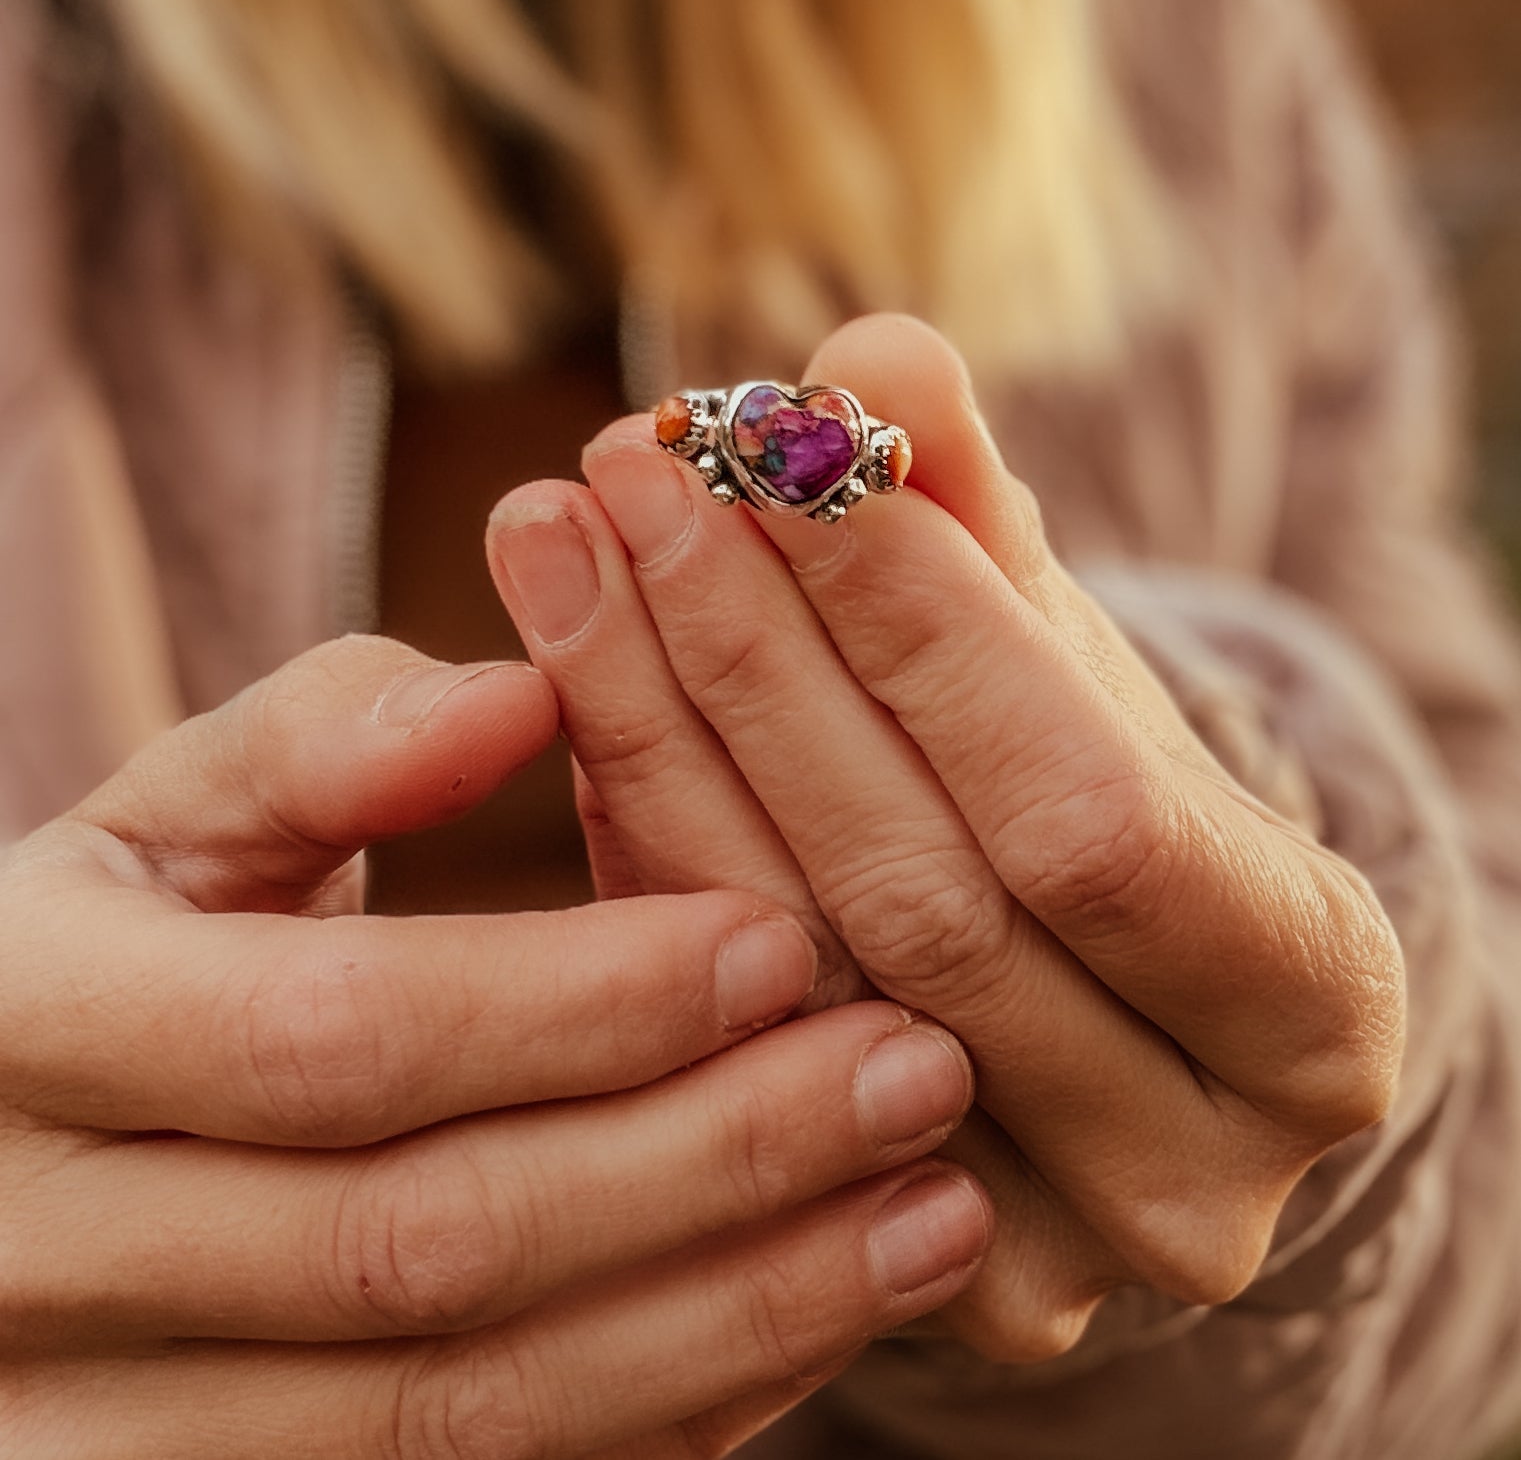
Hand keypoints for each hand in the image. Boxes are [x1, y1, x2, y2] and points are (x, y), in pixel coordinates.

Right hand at [0, 633, 991, 1456]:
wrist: (5, 1173)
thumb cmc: (121, 944)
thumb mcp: (166, 816)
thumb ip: (320, 740)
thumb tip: (524, 690)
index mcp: (25, 1028)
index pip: (335, 1035)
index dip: (578, 1001)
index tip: (781, 941)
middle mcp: (40, 1262)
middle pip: (421, 1247)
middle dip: (702, 1164)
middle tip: (911, 1069)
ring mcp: (109, 1432)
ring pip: (461, 1418)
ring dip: (726, 1318)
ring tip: (925, 1212)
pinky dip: (661, 1422)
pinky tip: (809, 1320)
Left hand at [487, 314, 1406, 1362]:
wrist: (1071, 969)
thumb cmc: (1087, 768)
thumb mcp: (1059, 634)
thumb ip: (978, 506)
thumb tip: (867, 356)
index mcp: (1311, 1008)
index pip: (1090, 817)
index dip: (924, 626)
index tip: (774, 440)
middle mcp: (1192, 1180)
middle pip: (917, 898)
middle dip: (754, 656)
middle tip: (624, 467)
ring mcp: (1029, 1258)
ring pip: (783, 971)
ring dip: (649, 721)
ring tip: (556, 530)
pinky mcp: (868, 1269)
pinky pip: (700, 1034)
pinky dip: (625, 841)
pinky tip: (556, 674)